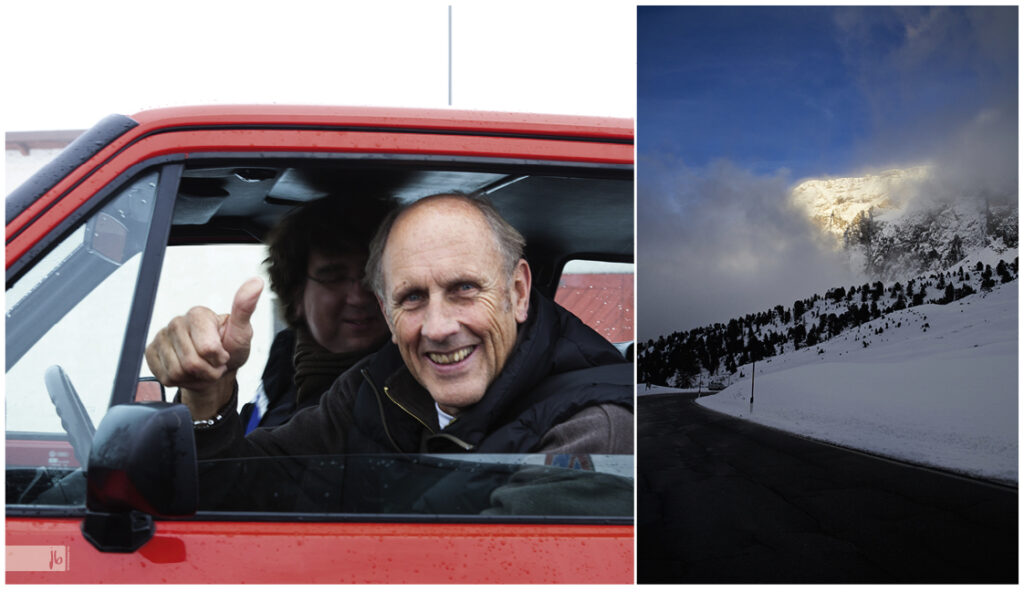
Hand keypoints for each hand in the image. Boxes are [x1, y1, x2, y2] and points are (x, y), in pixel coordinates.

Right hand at [145, 277, 262, 417]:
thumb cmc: (230, 348)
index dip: (219, 358)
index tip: (224, 353)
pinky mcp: (151, 352)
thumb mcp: (242, 332)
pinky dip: (181, 381)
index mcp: (198, 314)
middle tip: (215, 365)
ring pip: (177, 372)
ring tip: (203, 368)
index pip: (207, 348)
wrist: (216, 368)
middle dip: (209, 371)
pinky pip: (164, 377)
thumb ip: (245, 308)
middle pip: (191, 363)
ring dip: (196, 378)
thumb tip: (256, 282)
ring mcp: (161, 337)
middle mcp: (176, 322)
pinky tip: (189, 372)